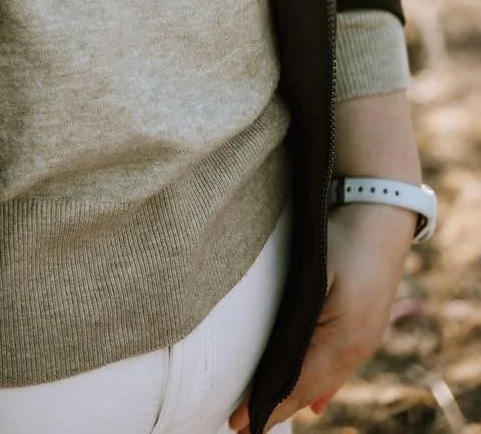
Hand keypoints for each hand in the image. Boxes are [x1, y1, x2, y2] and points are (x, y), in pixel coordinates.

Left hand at [228, 203, 413, 430]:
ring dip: (297, 397)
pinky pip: (338, 366)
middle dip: (279, 407)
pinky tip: (316, 400)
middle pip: (311, 389)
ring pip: (325, 380)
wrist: (379, 206)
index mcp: (342, 342)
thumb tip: (278, 361)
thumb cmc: (341, 237)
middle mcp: (356, 348)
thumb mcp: (314, 277)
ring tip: (269, 412)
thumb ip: (298, 319)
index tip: (238, 423)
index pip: (297, 387)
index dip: (267, 406)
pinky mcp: (364, 324)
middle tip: (242, 424)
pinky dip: (319, 384)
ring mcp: (364, 337)